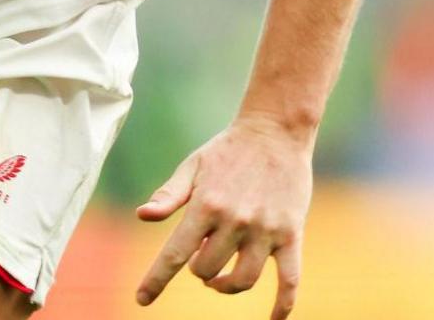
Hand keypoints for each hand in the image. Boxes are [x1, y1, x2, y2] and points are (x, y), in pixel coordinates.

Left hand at [134, 116, 311, 318]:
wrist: (276, 131)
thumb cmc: (227, 151)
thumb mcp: (192, 167)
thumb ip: (169, 195)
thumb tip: (143, 216)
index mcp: (205, 205)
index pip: (174, 253)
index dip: (156, 280)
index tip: (142, 299)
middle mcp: (235, 221)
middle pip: (207, 270)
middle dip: (199, 270)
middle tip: (201, 255)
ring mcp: (265, 230)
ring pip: (243, 280)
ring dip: (226, 285)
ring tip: (219, 277)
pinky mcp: (291, 234)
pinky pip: (290, 280)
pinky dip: (282, 306)